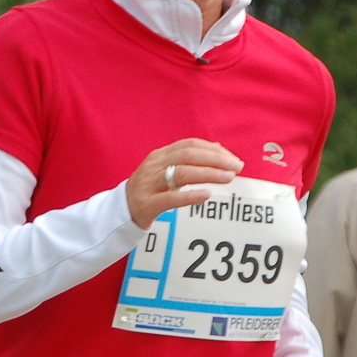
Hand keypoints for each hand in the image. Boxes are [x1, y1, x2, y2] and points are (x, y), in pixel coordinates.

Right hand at [125, 139, 241, 229]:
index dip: (213, 150)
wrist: (120, 212)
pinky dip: (190, 196)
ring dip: (208, 174)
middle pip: (187, 155)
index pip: (189, 145)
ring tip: (227, 178)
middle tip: (236, 168)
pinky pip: (170, 198)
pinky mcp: (146, 203)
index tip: (233, 159)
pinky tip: (206, 195)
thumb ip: (188, 160)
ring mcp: (149, 184)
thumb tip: (217, 147)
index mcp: (160, 155)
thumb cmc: (148, 190)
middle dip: (215, 160)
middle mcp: (154, 165)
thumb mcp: (165, 170)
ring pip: (181, 173)